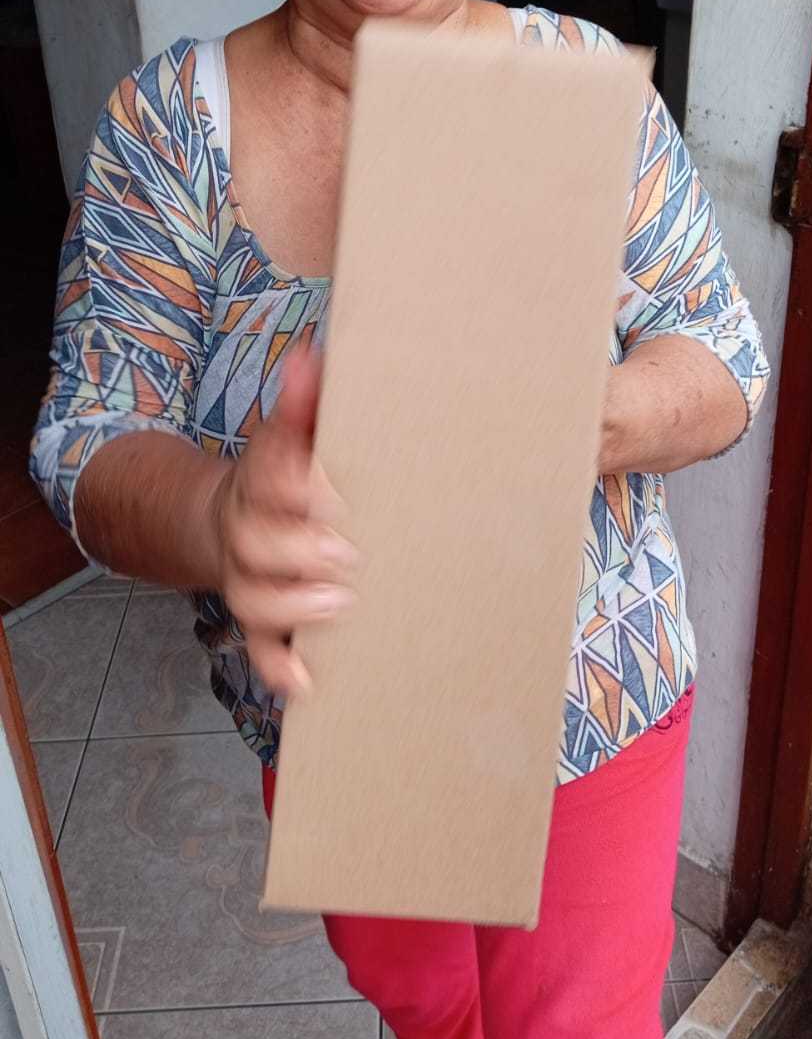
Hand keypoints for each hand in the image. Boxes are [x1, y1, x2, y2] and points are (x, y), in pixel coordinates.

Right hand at [213, 345, 356, 695]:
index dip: (292, 487)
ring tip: (339, 604)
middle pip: (254, 541)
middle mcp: (248, 529)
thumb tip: (311, 357)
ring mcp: (250, 577)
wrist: (235, 516)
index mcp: (262, 478)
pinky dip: (279, 667)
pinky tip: (307, 682)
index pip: (267, 477)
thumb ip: (307, 402)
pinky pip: (261, 648)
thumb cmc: (292, 473)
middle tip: (349, 555)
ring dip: (290, 604)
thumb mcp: (298, 432)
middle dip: (298, 550)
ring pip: (251, 597)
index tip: (332, 496)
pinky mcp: (261, 620)